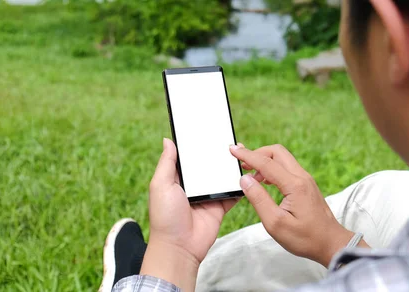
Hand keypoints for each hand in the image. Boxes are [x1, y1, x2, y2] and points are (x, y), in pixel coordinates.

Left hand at [140, 138, 237, 290]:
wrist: (179, 246)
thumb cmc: (165, 217)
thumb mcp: (160, 185)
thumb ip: (167, 162)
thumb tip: (167, 139)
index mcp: (178, 178)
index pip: (190, 157)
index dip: (197, 145)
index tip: (207, 129)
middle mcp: (194, 185)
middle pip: (209, 165)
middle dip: (218, 153)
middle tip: (230, 139)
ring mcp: (209, 195)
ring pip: (223, 176)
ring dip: (231, 167)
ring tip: (242, 152)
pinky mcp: (221, 206)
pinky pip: (234, 193)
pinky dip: (240, 185)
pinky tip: (248, 172)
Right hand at [230, 144, 368, 266]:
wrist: (331, 243)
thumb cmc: (305, 238)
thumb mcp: (275, 224)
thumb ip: (259, 199)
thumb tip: (245, 180)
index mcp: (294, 185)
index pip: (266, 163)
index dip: (247, 155)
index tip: (232, 150)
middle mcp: (302, 177)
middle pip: (276, 152)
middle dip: (257, 153)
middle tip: (241, 163)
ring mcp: (306, 180)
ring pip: (283, 158)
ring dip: (265, 161)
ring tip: (250, 174)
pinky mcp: (306, 185)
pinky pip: (287, 168)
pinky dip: (273, 168)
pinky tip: (264, 181)